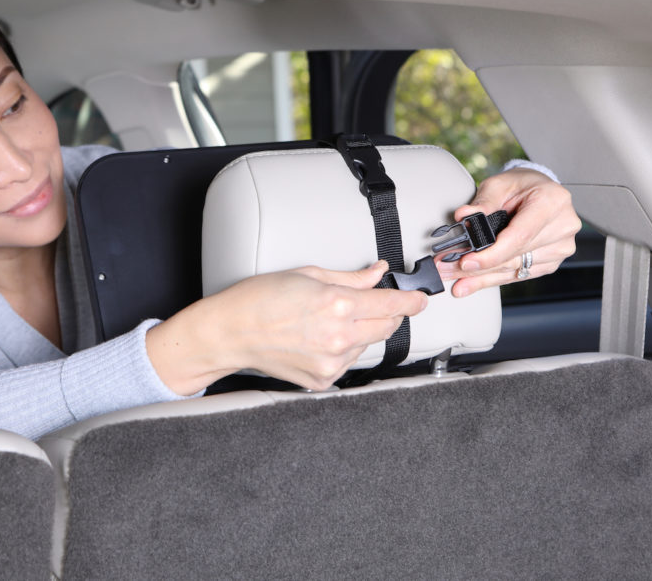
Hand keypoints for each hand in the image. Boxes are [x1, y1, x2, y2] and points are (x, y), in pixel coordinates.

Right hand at [147, 261, 427, 393]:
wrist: (230, 333)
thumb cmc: (259, 299)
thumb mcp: (307, 275)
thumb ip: (350, 277)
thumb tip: (376, 272)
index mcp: (338, 305)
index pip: (392, 304)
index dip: (412, 300)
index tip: (420, 298)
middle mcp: (340, 337)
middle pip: (387, 326)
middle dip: (389, 313)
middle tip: (374, 303)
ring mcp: (332, 363)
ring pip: (367, 345)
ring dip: (361, 331)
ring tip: (327, 319)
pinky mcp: (323, 380)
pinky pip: (348, 362)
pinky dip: (343, 349)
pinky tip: (318, 338)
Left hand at [436, 167, 580, 297]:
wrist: (541, 191)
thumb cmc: (522, 185)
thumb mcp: (499, 184)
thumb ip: (482, 202)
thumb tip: (463, 216)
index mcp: (552, 203)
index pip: (519, 236)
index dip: (491, 254)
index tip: (467, 262)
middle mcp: (562, 227)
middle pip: (514, 256)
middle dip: (477, 267)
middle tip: (447, 269)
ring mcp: (560, 248)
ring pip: (513, 270)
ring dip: (480, 277)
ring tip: (453, 279)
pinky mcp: (551, 262)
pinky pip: (517, 275)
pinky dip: (492, 279)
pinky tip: (471, 284)